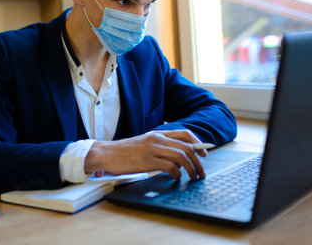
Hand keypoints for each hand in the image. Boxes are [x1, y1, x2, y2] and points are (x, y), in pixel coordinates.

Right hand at [84, 130, 208, 180]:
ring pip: (181, 156)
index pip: (185, 134)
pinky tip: (177, 178)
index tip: (204, 154)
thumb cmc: (126, 151)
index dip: (198, 143)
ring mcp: (153, 149)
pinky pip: (170, 166)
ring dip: (191, 168)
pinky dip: (177, 173)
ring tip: (193, 177)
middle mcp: (158, 139)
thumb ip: (161, 146)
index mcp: (158, 134)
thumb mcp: (145, 143)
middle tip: (201, 172)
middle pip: (187, 147)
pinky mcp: (148, 161)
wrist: (107, 153)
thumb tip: (179, 157)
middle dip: (198, 161)